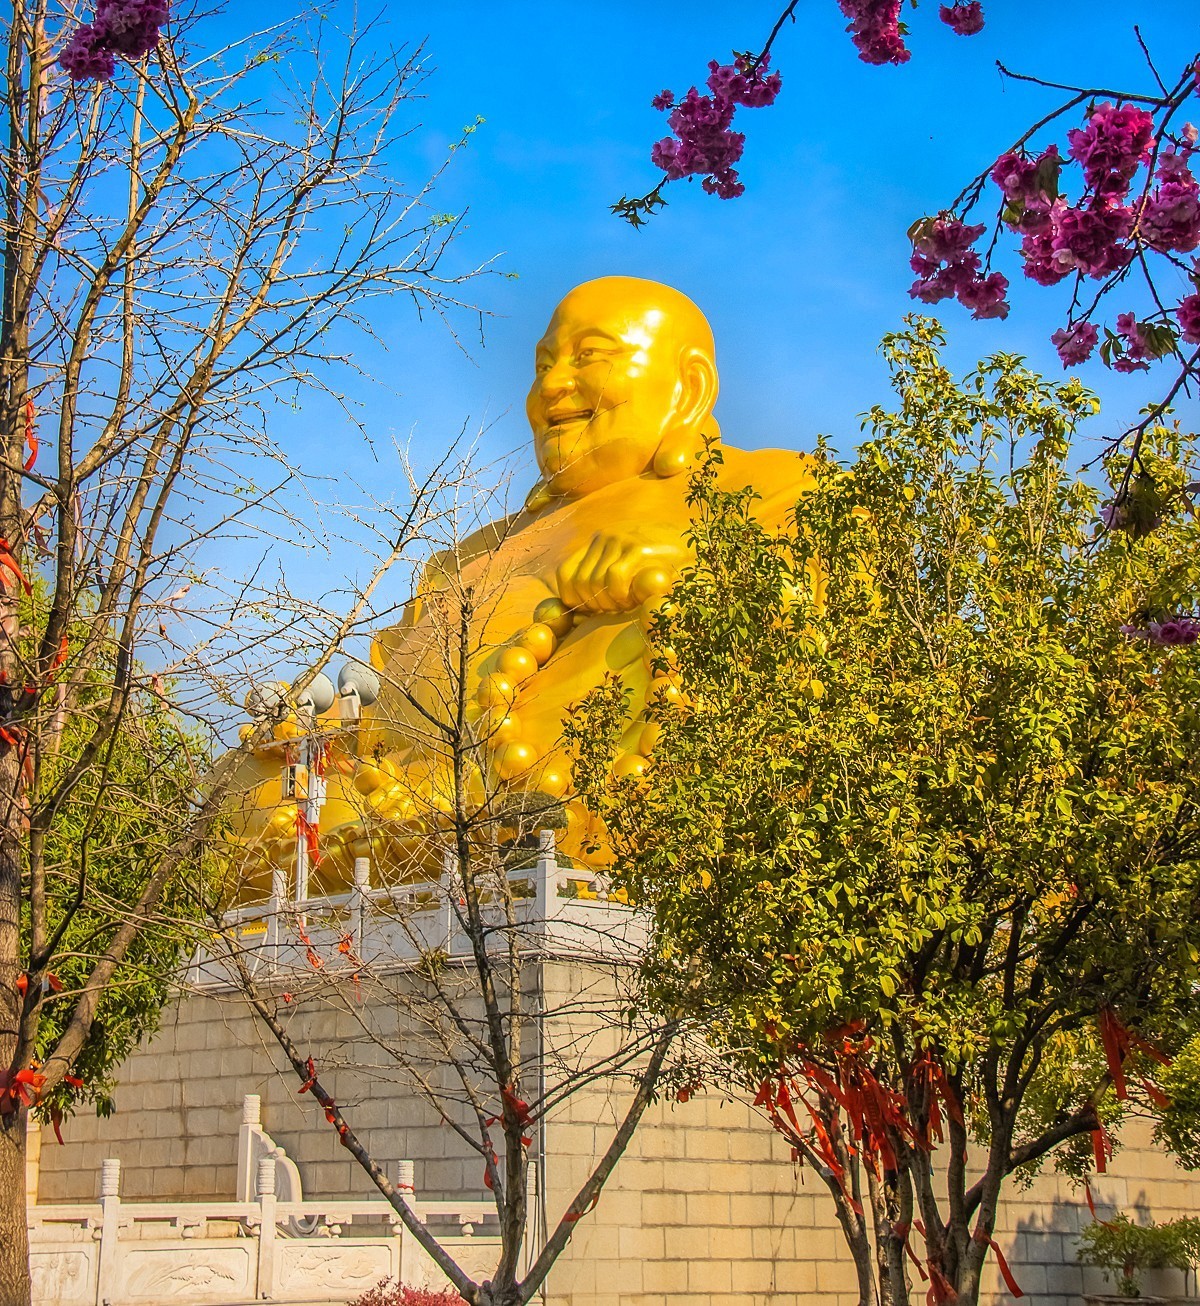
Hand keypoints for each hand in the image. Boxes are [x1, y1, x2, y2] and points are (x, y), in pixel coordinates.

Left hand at [554, 534, 682, 613]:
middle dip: (596, 605)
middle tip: (619, 609)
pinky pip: (614, 579)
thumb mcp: (630, 572)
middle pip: (579, 583)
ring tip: (630, 603)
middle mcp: (606, 537)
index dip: (575, 599)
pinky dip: (621, 596)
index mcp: (600, 542)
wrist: (700, 547)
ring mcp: (621, 540)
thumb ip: (604, 584)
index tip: (596, 611)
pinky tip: (636, 599)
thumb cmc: (664, 568)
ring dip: (611, 603)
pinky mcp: (639, 548)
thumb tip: (572, 616)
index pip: (566, 574)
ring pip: (594, 582)